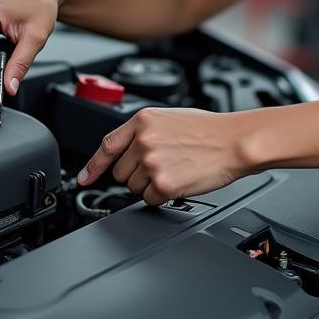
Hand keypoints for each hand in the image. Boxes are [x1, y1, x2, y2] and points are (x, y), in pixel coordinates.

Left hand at [78, 107, 252, 204]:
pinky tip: (179, 181)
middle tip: (161, 167)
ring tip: (175, 170)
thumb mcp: (168, 118)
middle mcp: (143, 140)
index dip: (93, 166)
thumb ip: (143, 132)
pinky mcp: (163, 183)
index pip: (107, 146)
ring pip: (135, 188)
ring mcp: (152, 162)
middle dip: (136, 174)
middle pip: (121, 172)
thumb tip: (126, 152)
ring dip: (150, 185)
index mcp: (142, 121)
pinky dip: (163, 196)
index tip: (84, 179)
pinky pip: (151, 199)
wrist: (234, 141)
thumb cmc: (208, 129)